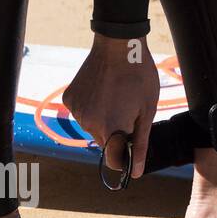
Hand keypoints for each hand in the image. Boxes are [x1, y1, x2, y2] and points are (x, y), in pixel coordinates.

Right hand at [63, 35, 160, 178]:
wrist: (118, 46)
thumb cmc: (140, 77)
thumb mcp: (147, 111)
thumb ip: (140, 143)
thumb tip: (135, 171)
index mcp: (111, 129)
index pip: (114, 160)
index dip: (126, 156)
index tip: (133, 145)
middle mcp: (88, 124)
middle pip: (105, 141)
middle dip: (117, 132)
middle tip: (129, 108)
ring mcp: (76, 111)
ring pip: (92, 126)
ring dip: (104, 118)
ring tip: (116, 95)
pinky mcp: (69, 99)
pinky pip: (82, 111)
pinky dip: (92, 106)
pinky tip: (102, 89)